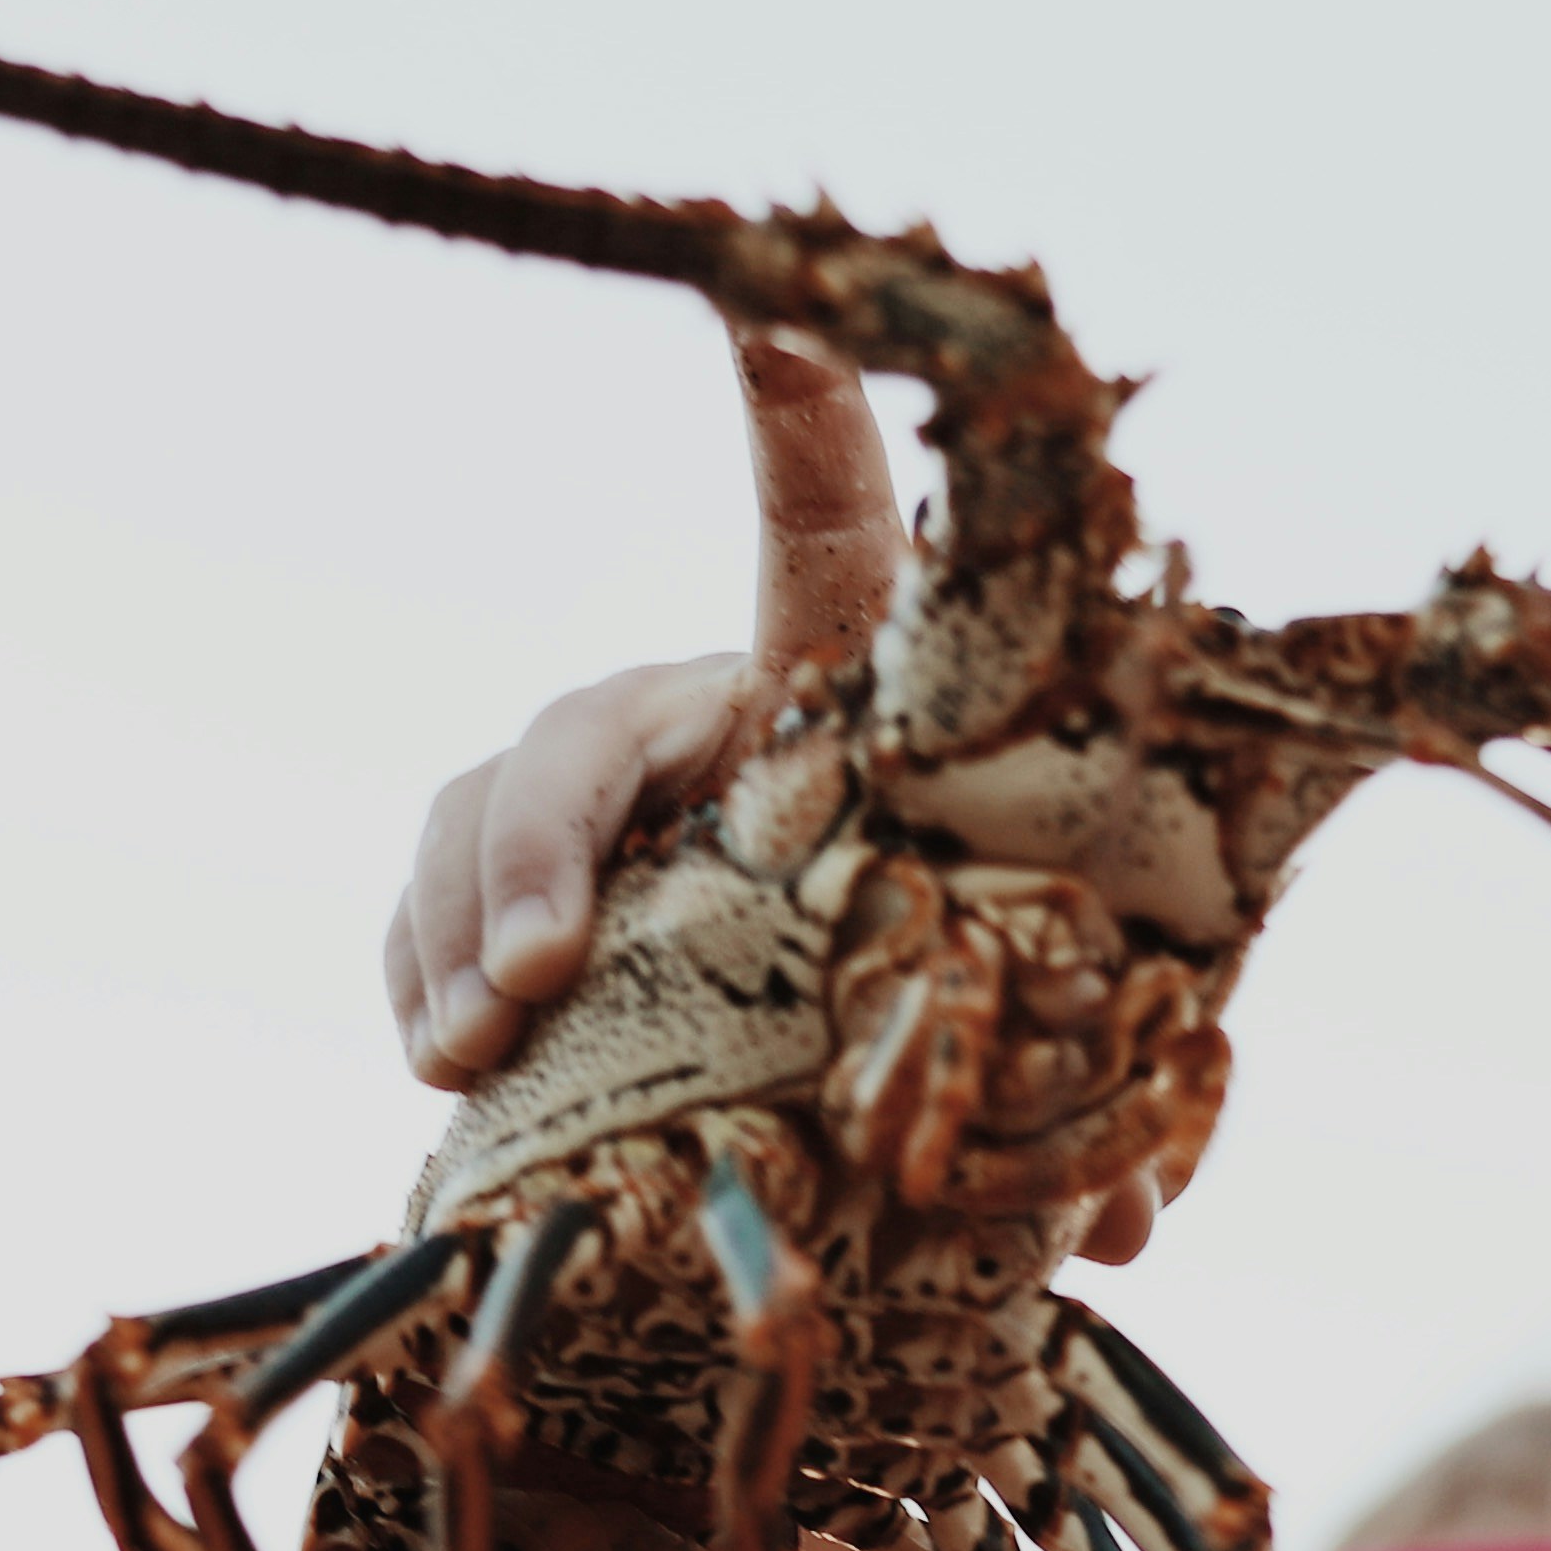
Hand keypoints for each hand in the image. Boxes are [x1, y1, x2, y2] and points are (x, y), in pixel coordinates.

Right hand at [379, 327, 1170, 1260]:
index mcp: (831, 711)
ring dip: (463, 927)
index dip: (801, 426)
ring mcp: (594, 807)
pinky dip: (419, 973)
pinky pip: (432, 902)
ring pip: (486, 808)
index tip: (777, 315)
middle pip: (587, 725)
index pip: (821, 543)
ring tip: (471, 1047)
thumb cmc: (925, 1014)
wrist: (815, 1089)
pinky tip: (438, 1060)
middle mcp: (700, 726)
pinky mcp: (514, 897)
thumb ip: (1063, 1117)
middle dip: (541, 848)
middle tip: (540, 979)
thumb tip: (1131, 1234)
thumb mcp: (995, 1038)